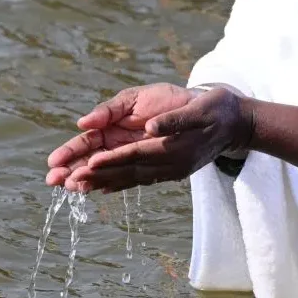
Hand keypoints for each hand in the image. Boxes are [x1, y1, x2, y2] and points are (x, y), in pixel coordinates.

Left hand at [49, 86, 251, 193]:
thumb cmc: (217, 109)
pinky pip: (137, 177)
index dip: (110, 160)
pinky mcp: (167, 168)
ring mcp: (168, 169)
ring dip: (98, 182)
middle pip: (123, 170)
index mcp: (173, 148)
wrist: (237, 122)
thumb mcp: (200, 108)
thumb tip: (151, 127)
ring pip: (127, 177)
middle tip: (60, 182)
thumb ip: (174, 119)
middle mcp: (167, 164)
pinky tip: (100, 188)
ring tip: (69, 187)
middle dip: (91, 176)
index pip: (134, 155)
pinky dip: (117, 182)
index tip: (86, 164)